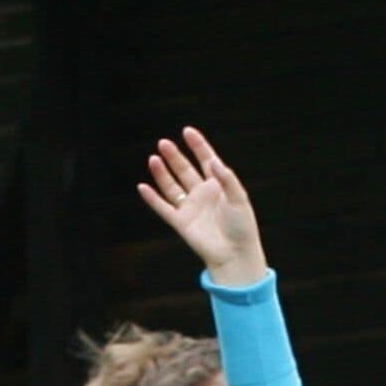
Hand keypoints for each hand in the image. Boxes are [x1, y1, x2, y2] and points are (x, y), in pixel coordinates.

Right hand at [135, 128, 268, 288]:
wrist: (235, 254)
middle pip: (185, 170)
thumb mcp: (239, 199)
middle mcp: (202, 193)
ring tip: (153, 158)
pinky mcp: (180, 222)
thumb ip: (227, 179)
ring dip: (162, 173)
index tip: (187, 131)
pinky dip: (152, 198)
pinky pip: (163, 208)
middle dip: (174, 156)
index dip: (197, 145)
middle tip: (163, 143)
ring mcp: (190, 207)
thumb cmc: (242, 227)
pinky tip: (143, 187)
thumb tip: (214, 161)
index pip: (206, 159)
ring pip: (172, 186)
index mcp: (218, 185)